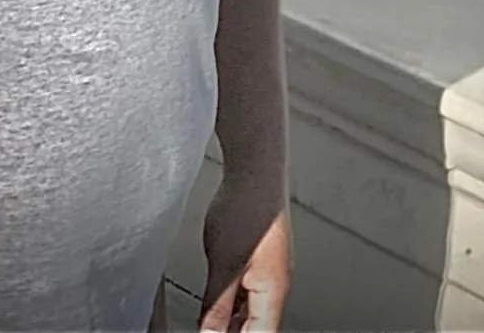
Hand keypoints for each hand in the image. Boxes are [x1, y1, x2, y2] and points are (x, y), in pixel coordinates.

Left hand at [201, 175, 290, 332]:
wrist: (256, 168)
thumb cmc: (248, 207)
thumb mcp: (223, 265)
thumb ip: (215, 306)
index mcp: (273, 291)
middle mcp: (276, 283)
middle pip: (256, 326)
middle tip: (207, 332)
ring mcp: (269, 269)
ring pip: (250, 309)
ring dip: (230, 320)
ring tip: (206, 323)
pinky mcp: (260, 256)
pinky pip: (247, 289)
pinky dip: (231, 301)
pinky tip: (213, 300)